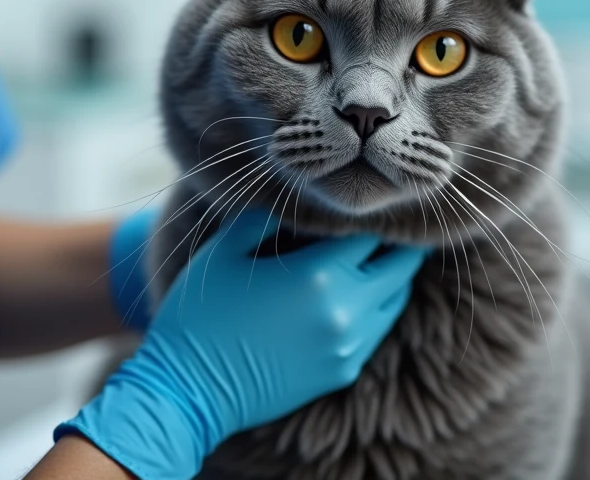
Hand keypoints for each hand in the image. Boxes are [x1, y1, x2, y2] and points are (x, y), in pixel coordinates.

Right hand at [55, 211, 426, 479]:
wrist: (189, 391)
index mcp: (319, 273)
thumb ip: (263, 217)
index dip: (371, 215)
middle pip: (400, 266)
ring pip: (395, 299)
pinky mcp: (343, 371)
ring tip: (371, 259)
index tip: (362, 204)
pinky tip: (352, 296)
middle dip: (394, 244)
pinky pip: (376, 330)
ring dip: (388, 277)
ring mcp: (349, 345)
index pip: (372, 232)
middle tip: (383, 228)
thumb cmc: (200, 314)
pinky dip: (374, 309)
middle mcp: (345, 309)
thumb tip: (295, 197)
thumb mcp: (225, 251)